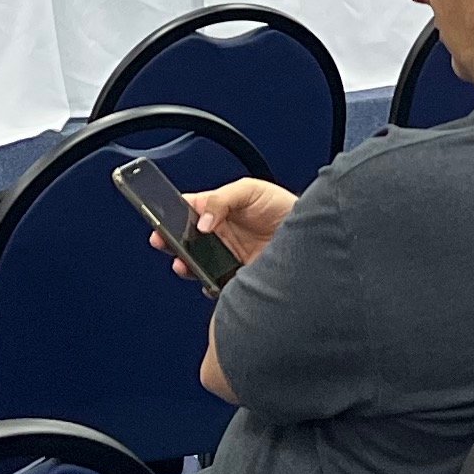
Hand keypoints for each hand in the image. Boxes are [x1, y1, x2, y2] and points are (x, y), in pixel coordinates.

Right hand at [171, 176, 296, 280]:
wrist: (312, 234)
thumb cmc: (283, 206)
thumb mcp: (251, 190)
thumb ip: (222, 199)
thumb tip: (203, 219)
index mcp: (217, 209)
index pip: (187, 210)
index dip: (170, 214)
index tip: (161, 220)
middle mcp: (219, 233)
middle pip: (186, 239)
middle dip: (171, 242)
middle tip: (163, 242)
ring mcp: (226, 256)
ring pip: (196, 263)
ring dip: (186, 264)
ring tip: (184, 263)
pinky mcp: (237, 276)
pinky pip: (215, 283)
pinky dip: (208, 284)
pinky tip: (209, 279)